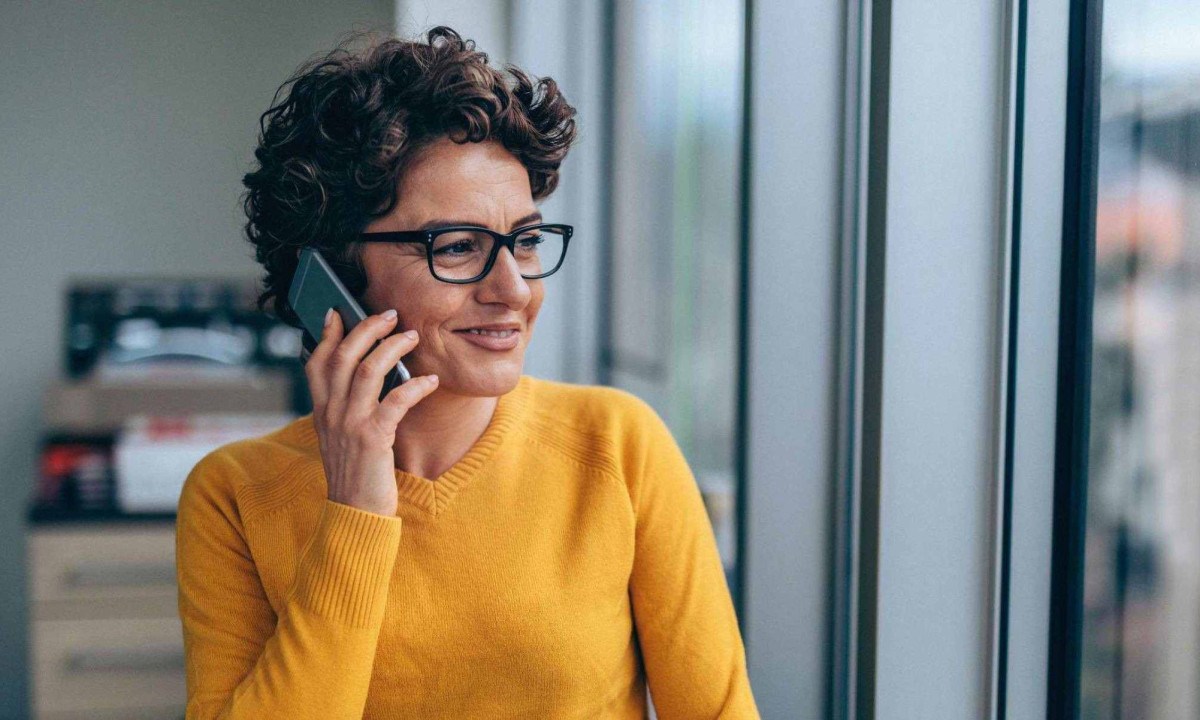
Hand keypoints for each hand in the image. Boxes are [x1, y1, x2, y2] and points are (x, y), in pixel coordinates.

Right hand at [303, 308, 438, 515]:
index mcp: (321, 410)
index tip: (338, 310)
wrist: (355, 512)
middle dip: (368, 328)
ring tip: (413, 336)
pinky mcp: (373, 439)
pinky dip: (416, 386)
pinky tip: (432, 381)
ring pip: (368, 370)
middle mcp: (331, 412)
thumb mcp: (340, 435)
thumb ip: (344, 406)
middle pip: (344, 356)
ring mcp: (350, 424)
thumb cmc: (355, 471)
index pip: (317, 362)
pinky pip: (396, 401)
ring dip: (394, 347)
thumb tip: (363, 373)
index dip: (328, 333)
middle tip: (392, 315)